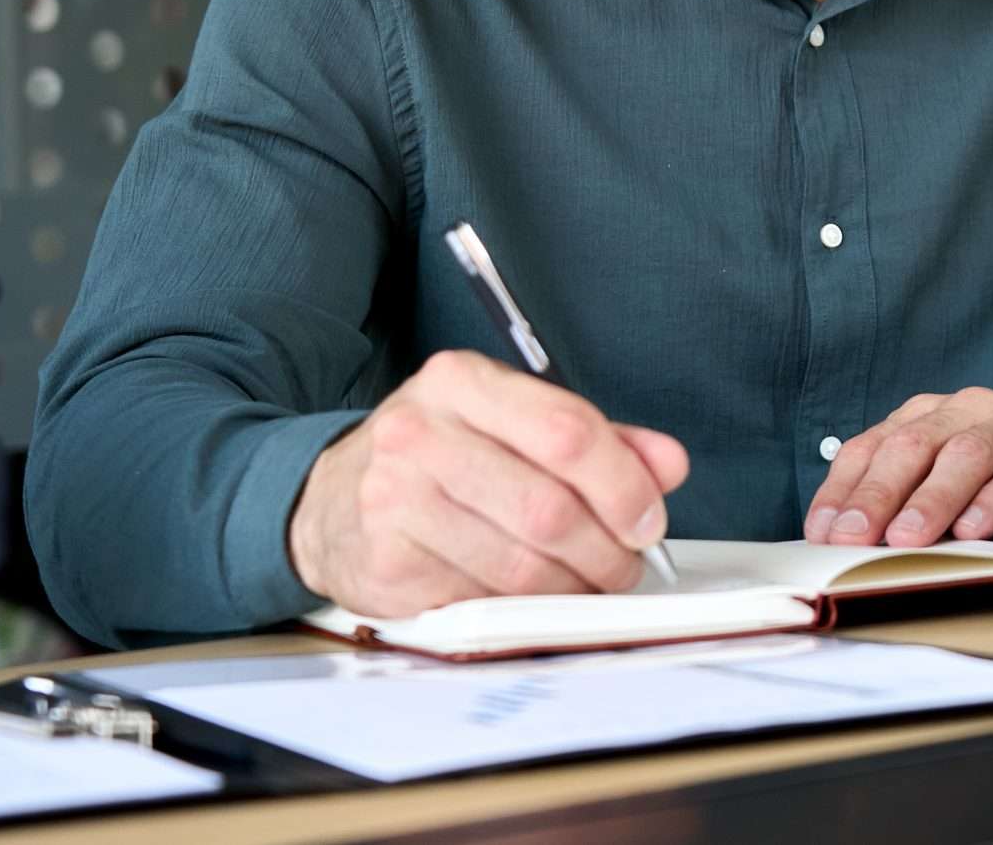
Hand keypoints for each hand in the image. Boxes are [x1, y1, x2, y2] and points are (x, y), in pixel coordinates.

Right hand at [286, 349, 687, 616]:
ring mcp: (394, 500)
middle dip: (606, 550)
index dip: (624, 484)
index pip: (567, 431)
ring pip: (521, 565)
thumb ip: (596, 440)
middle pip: (550, 508)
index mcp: (461, 382)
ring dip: (573, 589)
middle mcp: (420, 433)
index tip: (648, 518)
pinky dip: (522, 610)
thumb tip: (667, 464)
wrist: (325, 502)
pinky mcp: (386, 564)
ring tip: (586, 585)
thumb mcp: (509, 425)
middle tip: (625, 566)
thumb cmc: (437, 460)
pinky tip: (529, 597)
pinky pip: (483, 600)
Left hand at [802, 389, 992, 547]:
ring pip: (964, 455)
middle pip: (911, 448)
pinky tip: (977, 529)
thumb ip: (917, 501)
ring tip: (907, 539)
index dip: (842, 490)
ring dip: (931, 500)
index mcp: (933, 418)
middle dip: (875, 497)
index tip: (820, 533)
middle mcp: (968, 412)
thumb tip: (857, 548)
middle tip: (850, 541)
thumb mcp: (963, 482)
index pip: (873, 447)